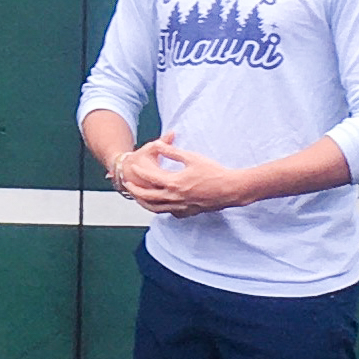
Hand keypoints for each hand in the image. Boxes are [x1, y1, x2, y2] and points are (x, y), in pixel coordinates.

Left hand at [121, 135, 244, 217]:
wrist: (231, 189)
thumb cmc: (214, 172)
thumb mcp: (192, 157)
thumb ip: (172, 152)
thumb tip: (158, 144)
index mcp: (175, 182)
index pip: (151, 178)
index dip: (140, 172)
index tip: (133, 167)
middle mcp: (176, 197)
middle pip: (148, 197)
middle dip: (136, 191)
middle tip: (128, 186)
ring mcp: (182, 207)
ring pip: (157, 209)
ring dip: (145, 204)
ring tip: (139, 199)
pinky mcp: (190, 212)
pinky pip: (171, 213)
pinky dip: (163, 210)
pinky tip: (162, 207)